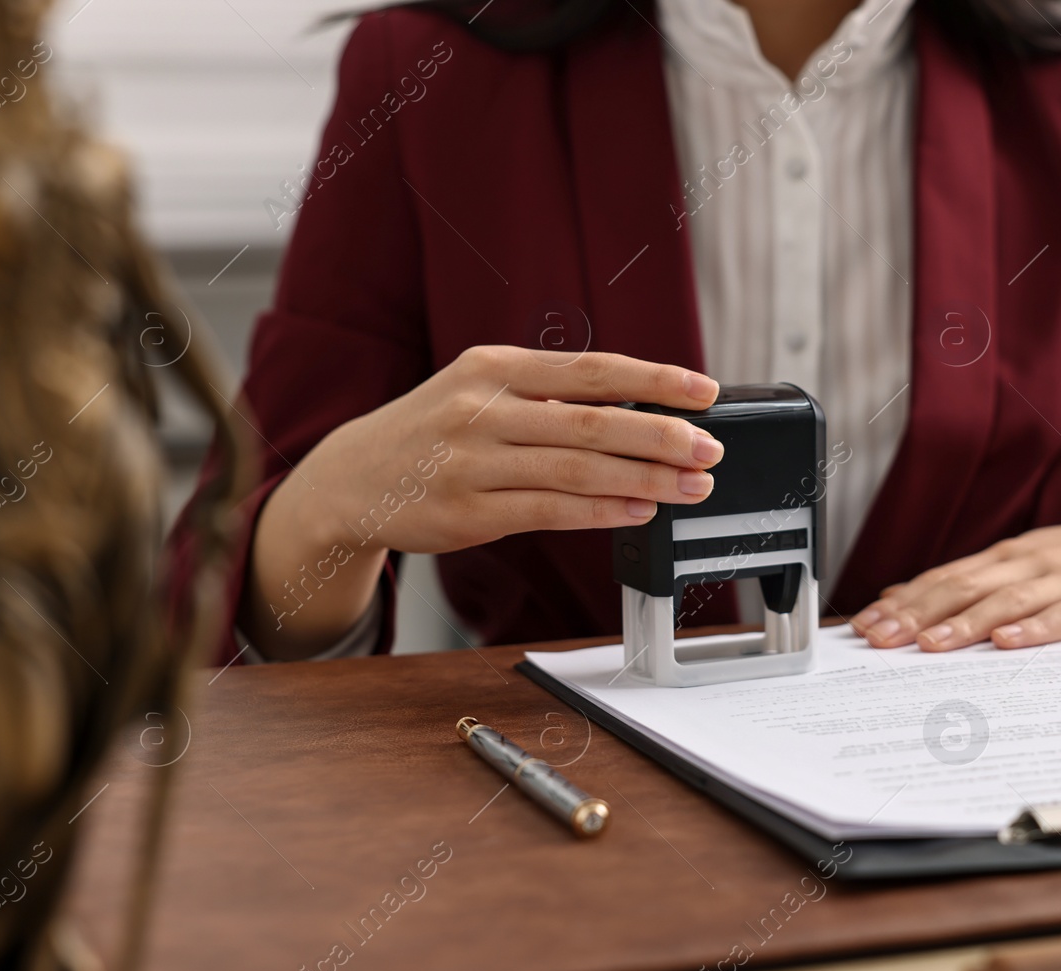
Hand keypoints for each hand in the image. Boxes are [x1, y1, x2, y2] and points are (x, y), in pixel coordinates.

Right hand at [245, 346, 723, 657]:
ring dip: (644, 479)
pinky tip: (639, 509)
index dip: (654, 379)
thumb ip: (550, 399)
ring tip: (690, 485)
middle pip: (591, 421)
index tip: (705, 392)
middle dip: (661, 435)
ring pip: (576, 470)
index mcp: (495, 368)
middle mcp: (483, 409)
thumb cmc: (433, 432)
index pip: (592, 369)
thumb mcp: (481, 391)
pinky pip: (550, 511)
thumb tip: (639, 409)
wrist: (350, 478)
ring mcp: (473, 462)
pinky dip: (601, 510)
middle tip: (710, 448)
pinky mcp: (468, 511)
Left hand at [849, 472, 1060, 651]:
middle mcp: (1031, 563)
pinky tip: (1012, 642)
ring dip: (966, 624)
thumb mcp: (1027, 564)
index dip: (903, 603)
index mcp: (1009, 558)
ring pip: (1008, 602)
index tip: (863, 628)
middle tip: (877, 641)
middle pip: (965, 590)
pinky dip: (1039, 628)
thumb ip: (971, 583)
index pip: (945, 580)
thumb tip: (904, 598)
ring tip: (929, 646)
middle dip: (917, 616)